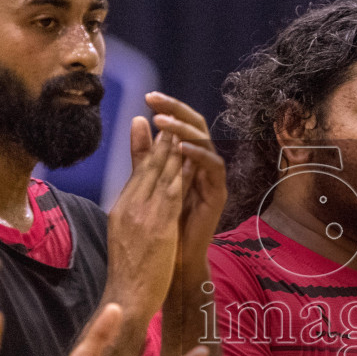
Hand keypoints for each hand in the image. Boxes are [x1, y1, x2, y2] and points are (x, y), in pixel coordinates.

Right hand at [104, 113, 183, 316]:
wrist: (126, 296)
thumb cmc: (128, 271)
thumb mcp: (125, 234)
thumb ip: (132, 209)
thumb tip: (135, 190)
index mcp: (121, 208)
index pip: (138, 173)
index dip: (150, 149)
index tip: (160, 130)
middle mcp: (130, 207)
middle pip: (147, 168)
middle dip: (162, 143)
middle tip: (171, 119)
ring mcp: (143, 216)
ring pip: (160, 177)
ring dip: (172, 152)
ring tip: (181, 132)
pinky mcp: (158, 227)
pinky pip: (171, 195)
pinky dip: (180, 175)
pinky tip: (189, 162)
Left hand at [145, 91, 225, 275]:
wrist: (175, 258)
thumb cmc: (164, 221)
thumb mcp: (150, 180)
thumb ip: (145, 152)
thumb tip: (138, 119)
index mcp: (187, 158)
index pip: (181, 124)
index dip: (168, 109)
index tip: (148, 97)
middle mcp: (202, 163)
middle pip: (196, 126)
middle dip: (176, 111)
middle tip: (155, 100)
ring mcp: (211, 177)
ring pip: (205, 143)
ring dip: (184, 130)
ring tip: (164, 123)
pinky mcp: (218, 193)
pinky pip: (214, 167)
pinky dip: (199, 155)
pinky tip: (182, 148)